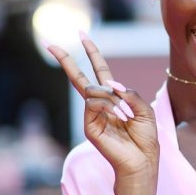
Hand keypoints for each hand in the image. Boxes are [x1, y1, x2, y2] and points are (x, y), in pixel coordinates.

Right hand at [47, 34, 158, 178]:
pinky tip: (121, 116)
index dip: (92, 53)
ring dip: (113, 99)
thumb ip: (129, 93)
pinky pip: (94, 103)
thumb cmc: (145, 137)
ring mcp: (92, 115)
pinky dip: (110, 106)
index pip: (100, 71)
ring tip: (127, 115)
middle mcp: (100, 104)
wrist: (142, 159)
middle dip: (66, 60)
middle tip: (50, 44)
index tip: (82, 35)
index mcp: (114, 97)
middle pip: (79, 77)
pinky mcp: (89, 126)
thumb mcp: (144, 110)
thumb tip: (111, 83)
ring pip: (93, 90)